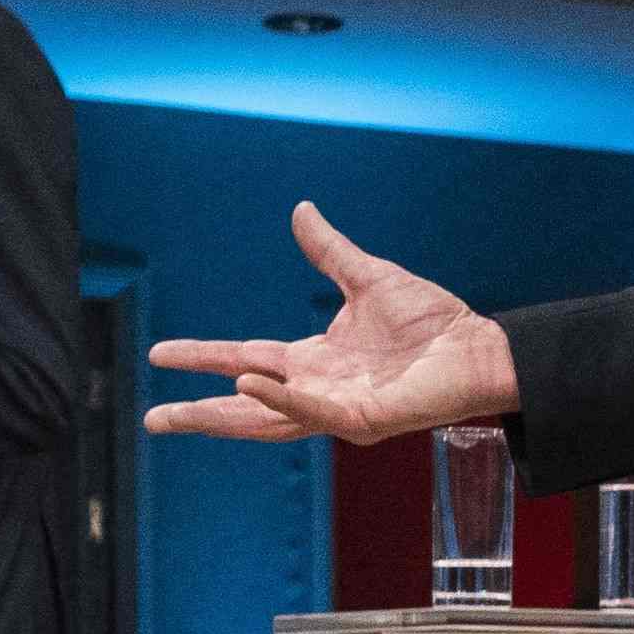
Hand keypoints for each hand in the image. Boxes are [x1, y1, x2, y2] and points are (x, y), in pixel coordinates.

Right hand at [148, 203, 516, 442]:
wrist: (480, 347)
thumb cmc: (432, 323)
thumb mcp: (368, 278)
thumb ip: (329, 252)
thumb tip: (300, 212)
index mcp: (314, 361)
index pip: (244, 359)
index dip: (203, 358)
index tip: (159, 354)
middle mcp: (320, 390)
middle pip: (246, 406)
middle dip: (199, 414)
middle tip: (153, 421)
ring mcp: (340, 410)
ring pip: (270, 419)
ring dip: (227, 413)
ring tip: (181, 413)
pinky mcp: (364, 420)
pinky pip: (314, 410)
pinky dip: (280, 398)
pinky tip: (249, 383)